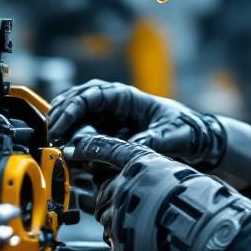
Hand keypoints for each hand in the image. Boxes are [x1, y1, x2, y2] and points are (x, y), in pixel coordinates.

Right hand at [47, 80, 250, 187]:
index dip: (72, 107)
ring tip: (58, 146)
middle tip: (53, 135)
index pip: (91, 94)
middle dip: (62, 116)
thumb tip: (132, 147)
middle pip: (77, 102)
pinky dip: (74, 145)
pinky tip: (69, 156)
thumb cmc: (186, 131)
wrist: (197, 143)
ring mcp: (109, 121)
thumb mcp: (173, 136)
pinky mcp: (108, 139)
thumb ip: (153, 140)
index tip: (61, 125)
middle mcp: (114, 106)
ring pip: (77, 120)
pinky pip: (85, 138)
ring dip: (65, 131)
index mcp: (127, 97)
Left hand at [64, 134, 250, 250]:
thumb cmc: (204, 203)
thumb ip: (152, 176)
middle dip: (113, 204)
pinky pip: (116, 248)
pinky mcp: (119, 241)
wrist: (212, 231)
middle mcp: (126, 184)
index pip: (108, 149)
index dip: (90, 147)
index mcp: (142, 163)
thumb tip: (136, 182)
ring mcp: (120, 212)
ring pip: (108, 222)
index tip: (74, 146)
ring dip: (121, 229)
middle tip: (134, 213)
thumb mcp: (176, 175)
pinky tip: (146, 249)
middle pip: (104, 194)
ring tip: (146, 233)